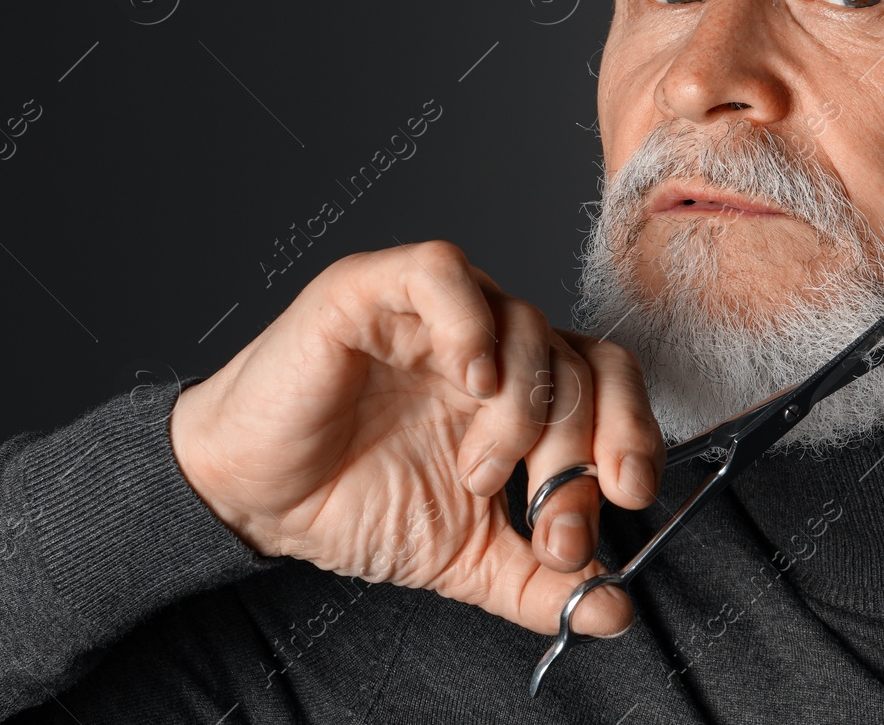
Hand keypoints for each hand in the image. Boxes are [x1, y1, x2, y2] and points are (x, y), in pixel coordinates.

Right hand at [167, 240, 663, 635]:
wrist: (251, 501)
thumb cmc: (352, 504)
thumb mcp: (465, 557)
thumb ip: (538, 582)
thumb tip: (615, 610)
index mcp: (521, 391)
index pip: (608, 381)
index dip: (632, 431)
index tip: (626, 496)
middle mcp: (491, 343)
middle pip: (578, 361)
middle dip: (578, 449)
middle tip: (549, 521)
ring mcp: (438, 313)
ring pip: (526, 322)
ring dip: (521, 411)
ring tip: (477, 475)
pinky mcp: (374, 290)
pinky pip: (443, 272)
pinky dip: (471, 322)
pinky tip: (470, 380)